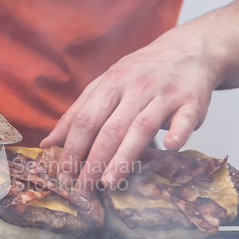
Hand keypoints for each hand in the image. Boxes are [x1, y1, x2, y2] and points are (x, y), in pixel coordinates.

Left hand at [40, 24, 221, 197]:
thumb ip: (77, 113)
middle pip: (110, 128)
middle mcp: (136, 87)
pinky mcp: (192, 101)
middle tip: (83, 188)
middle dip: (93, 161)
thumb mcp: (105, 86)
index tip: (64, 174)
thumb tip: (47, 143)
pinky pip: (185, 119)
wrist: (188, 51)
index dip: (72, 148)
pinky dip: (178, 132)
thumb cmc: (140, 74)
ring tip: (109, 181)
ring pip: (141, 128)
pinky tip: (170, 147)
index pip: (85, 120)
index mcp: (110, 84)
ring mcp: (164, 94)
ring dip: (124, 157)